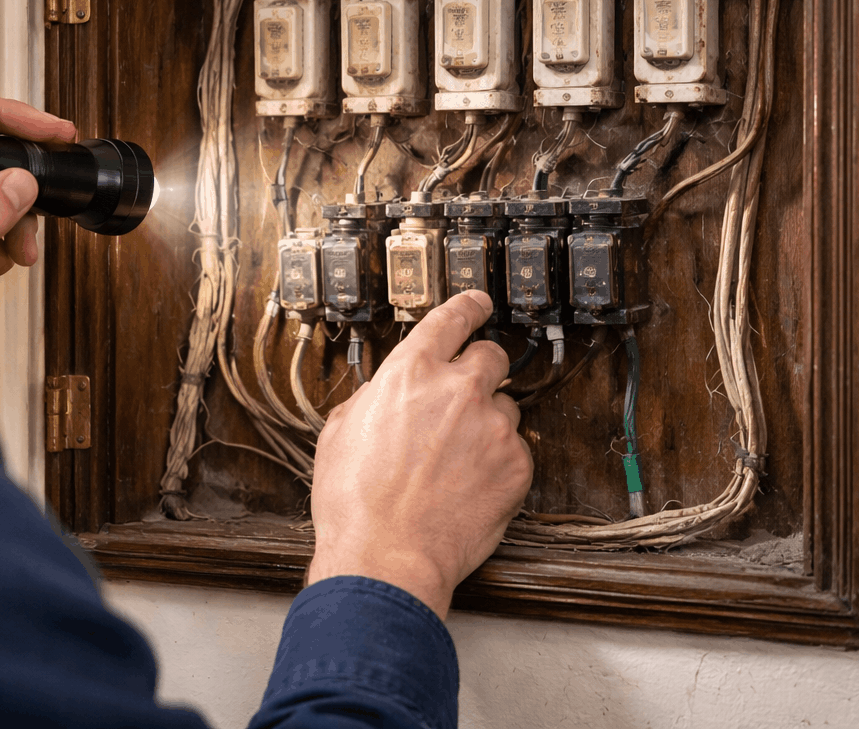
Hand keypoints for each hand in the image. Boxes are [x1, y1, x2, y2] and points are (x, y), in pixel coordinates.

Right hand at [306, 291, 531, 617]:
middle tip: (466, 398)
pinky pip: (516, 452)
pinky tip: (469, 487)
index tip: (479, 302)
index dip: (469, 306)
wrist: (385, 556)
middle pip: (492, 357)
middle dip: (481, 371)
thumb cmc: (355, 502)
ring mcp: (492, 427)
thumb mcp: (342, 431)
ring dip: (487, 425)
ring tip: (457, 462)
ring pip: (506, 408)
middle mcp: (458, 390)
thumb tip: (387, 394)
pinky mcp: (516, 465)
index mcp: (410, 373)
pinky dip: (498, 465)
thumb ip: (375, 398)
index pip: (451, 319)